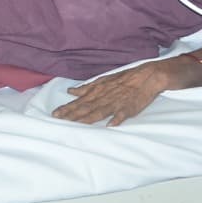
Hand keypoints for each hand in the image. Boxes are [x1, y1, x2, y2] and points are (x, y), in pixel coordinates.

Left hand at [51, 60, 177, 126]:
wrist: (147, 76)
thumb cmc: (124, 79)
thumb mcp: (103, 81)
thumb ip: (87, 88)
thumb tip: (70, 91)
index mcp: (98, 92)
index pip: (79, 102)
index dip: (67, 109)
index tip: (54, 115)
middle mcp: (104, 97)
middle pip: (85, 108)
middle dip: (71, 114)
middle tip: (57, 120)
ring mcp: (116, 102)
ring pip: (99, 111)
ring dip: (86, 118)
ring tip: (75, 124)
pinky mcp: (129, 107)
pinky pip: (122, 114)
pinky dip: (116, 119)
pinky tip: (110, 125)